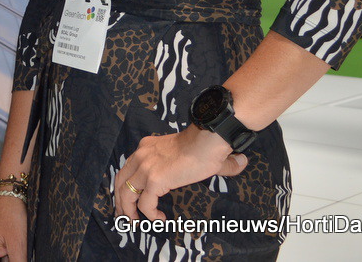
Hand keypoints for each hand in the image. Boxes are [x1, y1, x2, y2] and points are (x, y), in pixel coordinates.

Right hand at [0, 195, 26, 260]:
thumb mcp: (18, 244)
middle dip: (16, 259)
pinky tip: (23, 249)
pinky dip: (20, 256)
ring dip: (19, 257)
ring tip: (22, 246)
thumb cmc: (12, 215)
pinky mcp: (4, 249)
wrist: (14, 195)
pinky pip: (13, 259)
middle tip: (21, 249)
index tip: (18, 257)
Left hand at [115, 126, 248, 221]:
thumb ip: (216, 161)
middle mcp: (141, 155)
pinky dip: (149, 214)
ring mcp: (146, 167)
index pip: (127, 167)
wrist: (209, 139)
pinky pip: (144, 204)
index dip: (125, 184)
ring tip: (136, 223)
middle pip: (120, 180)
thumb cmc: (208, 144)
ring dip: (128, 210)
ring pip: (126, 193)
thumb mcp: (200, 152)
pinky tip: (160, 219)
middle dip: (120, 200)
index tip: (128, 198)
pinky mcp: (154, 180)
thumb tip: (241, 162)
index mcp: (147, 147)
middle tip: (125, 215)